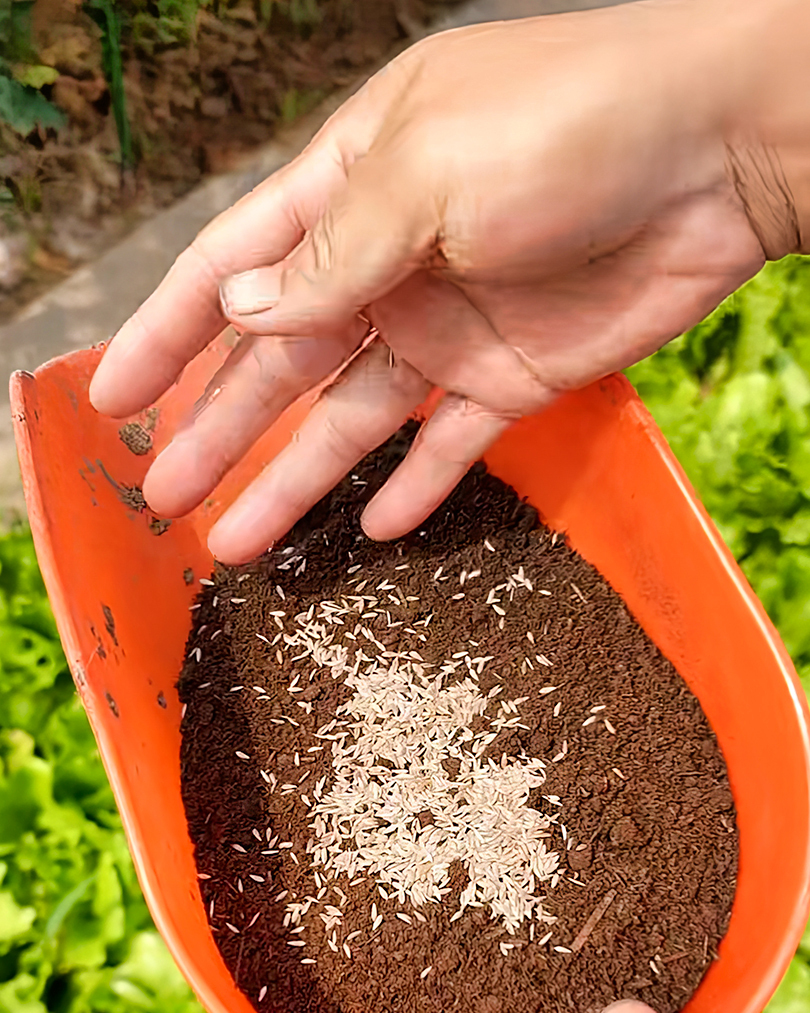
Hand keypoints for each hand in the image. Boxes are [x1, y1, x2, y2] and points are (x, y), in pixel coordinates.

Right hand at [89, 0, 805, 563]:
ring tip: (235, 539)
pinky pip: (450, 444)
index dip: (167, 334)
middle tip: (162, 494)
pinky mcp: (514, 374)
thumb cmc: (570, 122)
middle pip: (278, 361)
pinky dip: (414, 486)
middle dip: (215, 428)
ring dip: (292, 478)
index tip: (113, 397)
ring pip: (350, 418)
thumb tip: (240, 312)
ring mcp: (449, 325)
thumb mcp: (425, 173)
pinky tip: (373, 528)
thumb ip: (332, 256)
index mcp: (351, 188)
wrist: (721, 153)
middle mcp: (390, 262)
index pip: (231, 268)